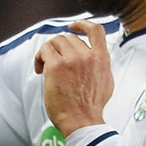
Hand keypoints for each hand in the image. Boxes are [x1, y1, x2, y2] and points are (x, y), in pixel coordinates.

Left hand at [35, 20, 113, 136]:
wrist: (82, 121)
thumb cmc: (91, 108)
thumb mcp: (106, 81)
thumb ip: (100, 65)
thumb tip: (94, 58)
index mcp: (101, 58)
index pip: (96, 30)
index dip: (83, 24)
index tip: (74, 26)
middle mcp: (87, 56)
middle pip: (68, 37)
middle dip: (59, 48)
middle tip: (53, 61)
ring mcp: (71, 60)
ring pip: (55, 42)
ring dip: (48, 51)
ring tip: (44, 66)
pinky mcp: (56, 67)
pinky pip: (44, 51)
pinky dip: (39, 58)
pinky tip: (39, 69)